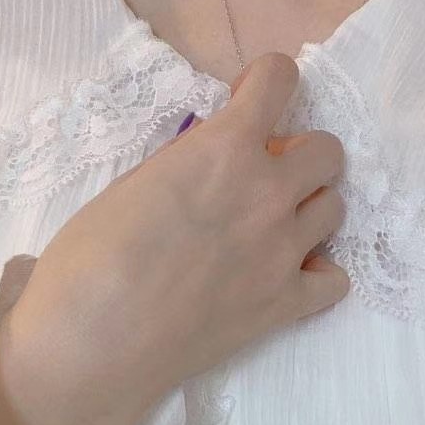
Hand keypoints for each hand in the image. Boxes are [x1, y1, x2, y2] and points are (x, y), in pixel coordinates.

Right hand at [2, 52, 349, 424]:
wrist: (90, 344)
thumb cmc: (88, 258)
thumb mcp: (132, 184)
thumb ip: (188, 162)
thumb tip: (215, 160)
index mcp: (224, 150)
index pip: (279, 80)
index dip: (265, 82)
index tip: (248, 100)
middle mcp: (268, 193)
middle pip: (327, 151)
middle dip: (297, 153)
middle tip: (260, 174)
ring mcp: (284, 252)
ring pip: (336, 208)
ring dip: (306, 207)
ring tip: (268, 227)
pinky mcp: (286, 306)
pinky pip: (335, 280)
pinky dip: (315, 273)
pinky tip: (282, 277)